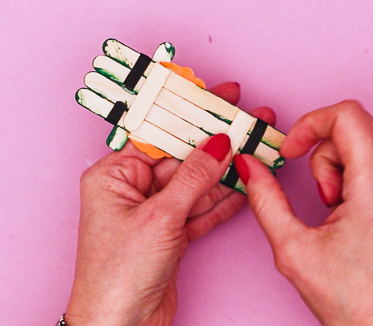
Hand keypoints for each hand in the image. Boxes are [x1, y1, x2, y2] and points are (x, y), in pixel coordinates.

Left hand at [65, 82, 275, 325]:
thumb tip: (218, 144)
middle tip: (250, 120)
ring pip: (198, 184)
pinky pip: (202, 210)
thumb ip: (193, 177)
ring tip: (258, 148)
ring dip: (228, 170)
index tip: (221, 97)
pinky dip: (224, 200)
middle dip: (219, 142)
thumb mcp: (160, 217)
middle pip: (184, 157)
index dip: (194, 114)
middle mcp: (133, 192)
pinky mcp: (172, 236)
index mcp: (114, 177)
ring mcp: (155, 214)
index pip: (161, 134)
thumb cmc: (118, 276)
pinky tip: (246, 183)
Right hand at [233, 101, 372, 324]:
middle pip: (357, 124)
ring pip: (368, 142)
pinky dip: (356, 176)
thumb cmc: (350, 299)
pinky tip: (348, 212)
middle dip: (323, 148)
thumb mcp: (292, 248)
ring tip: (333, 209)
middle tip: (317, 191)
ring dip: (339, 165)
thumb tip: (250, 166)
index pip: (347, 114)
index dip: (309, 123)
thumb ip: (265, 199)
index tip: (292, 151)